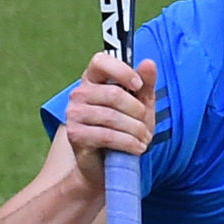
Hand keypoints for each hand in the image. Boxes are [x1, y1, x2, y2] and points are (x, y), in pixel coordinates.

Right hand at [65, 53, 156, 190]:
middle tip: (146, 127)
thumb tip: (149, 63)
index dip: (122, 71)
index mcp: (93, 79)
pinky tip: (137, 148)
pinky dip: (128, 143)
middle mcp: (79, 93)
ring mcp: (74, 114)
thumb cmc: (124, 129)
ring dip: (136, 131)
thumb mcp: (140, 106)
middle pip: (114, 94)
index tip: (138, 86)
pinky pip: (107, 135)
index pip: (101, 61)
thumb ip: (145, 85)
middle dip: (138, 113)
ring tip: (144, 140)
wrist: (108, 163)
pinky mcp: (75, 135)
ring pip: (113, 117)